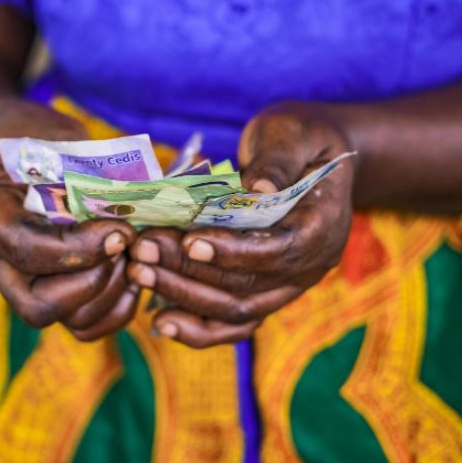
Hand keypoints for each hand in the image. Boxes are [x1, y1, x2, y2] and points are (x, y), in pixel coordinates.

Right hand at [0, 100, 139, 339]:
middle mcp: (1, 260)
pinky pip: (85, 324)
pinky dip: (117, 309)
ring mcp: (28, 280)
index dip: (80, 248)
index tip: (120, 230)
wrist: (12, 148)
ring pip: (68, 322)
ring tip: (134, 258)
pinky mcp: (54, 288)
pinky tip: (135, 275)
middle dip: (96, 279)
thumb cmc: (35, 135)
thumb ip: (87, 170)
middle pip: (40, 306)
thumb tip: (140, 200)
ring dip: (112, 295)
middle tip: (127, 244)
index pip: (28, 252)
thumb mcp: (53, 136)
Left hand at [127, 104, 354, 347]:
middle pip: (247, 285)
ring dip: (184, 296)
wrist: (308, 157)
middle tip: (143, 248)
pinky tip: (160, 320)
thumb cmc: (297, 138)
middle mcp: (308, 266)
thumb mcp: (290, 134)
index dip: (233, 251)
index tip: (189, 241)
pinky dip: (199, 328)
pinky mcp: (264, 291)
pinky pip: (234, 323)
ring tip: (140, 272)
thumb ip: (276, 159)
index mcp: (321, 226)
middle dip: (190, 269)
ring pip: (236, 310)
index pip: (278, 251)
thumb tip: (258, 189)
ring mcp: (286, 284)